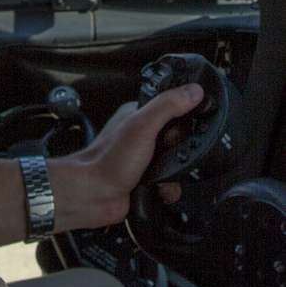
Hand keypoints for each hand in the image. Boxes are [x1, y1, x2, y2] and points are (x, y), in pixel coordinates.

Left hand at [52, 83, 203, 228]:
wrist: (93, 196)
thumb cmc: (108, 159)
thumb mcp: (142, 126)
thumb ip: (167, 106)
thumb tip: (193, 91)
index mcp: (137, 115)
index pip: (172, 108)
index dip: (183, 119)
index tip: (185, 130)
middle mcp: (140, 135)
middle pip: (178, 139)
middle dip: (181, 152)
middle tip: (170, 157)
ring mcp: (143, 157)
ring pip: (176, 163)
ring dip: (175, 174)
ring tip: (163, 176)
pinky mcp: (146, 178)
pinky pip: (169, 183)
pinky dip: (169, 189)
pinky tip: (159, 189)